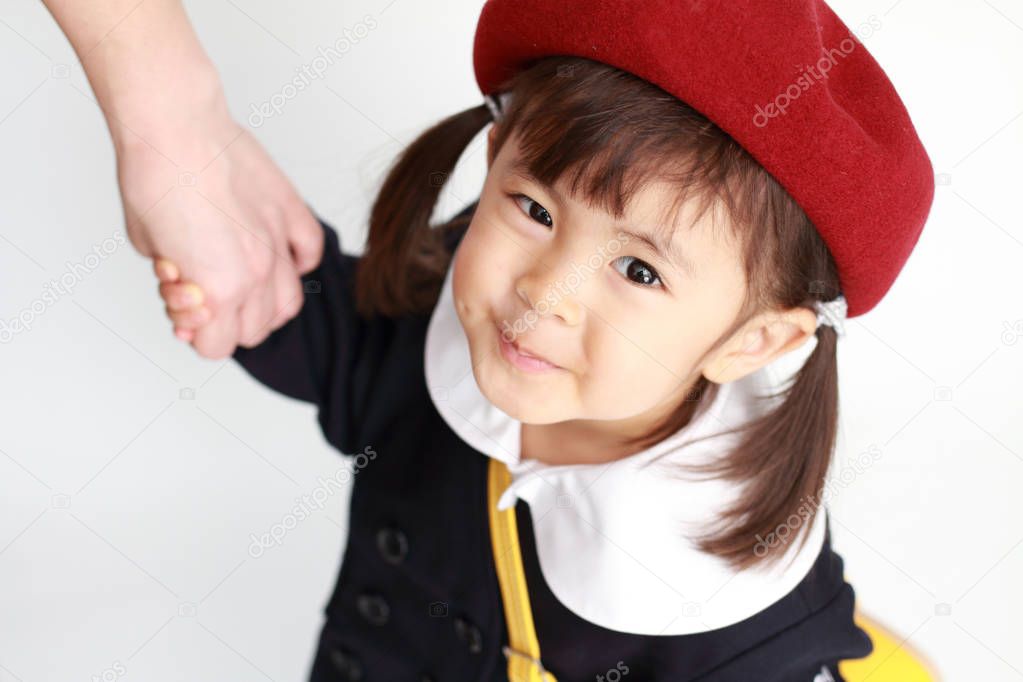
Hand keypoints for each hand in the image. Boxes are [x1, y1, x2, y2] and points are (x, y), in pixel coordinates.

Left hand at [118, 118, 323, 358]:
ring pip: (288, 305)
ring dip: (264, 306)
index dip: (196, 335)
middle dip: (226, 323)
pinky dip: (296, 266)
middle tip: (205, 296)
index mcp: (218, 289)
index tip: (185, 313)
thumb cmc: (153, 179)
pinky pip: (309, 256)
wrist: (175, 126)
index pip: (217, 347)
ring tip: (241, 285)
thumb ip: (175, 282)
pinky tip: (273, 257)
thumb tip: (187, 292)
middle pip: (254, 331)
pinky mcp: (291, 213)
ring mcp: (279, 243)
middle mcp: (256, 273)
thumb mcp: (146, 248)